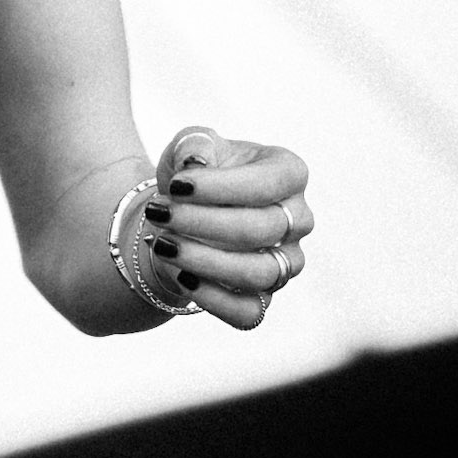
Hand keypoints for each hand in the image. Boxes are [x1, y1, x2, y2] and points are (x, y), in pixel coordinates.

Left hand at [143, 126, 311, 330]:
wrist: (184, 214)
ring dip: (205, 260)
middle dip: (204, 222)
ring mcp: (286, 263)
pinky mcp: (265, 298)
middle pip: (261, 229)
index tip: (175, 184)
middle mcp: (297, 220)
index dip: (220, 187)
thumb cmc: (195, 173)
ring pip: (258, 273)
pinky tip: (181, 276)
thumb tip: (197, 161)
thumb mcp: (190, 145)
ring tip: (164, 244)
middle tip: (159, 212)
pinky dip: (213, 299)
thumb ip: (195, 144)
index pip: (267, 184)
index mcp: (289, 173)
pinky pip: (249, 312)